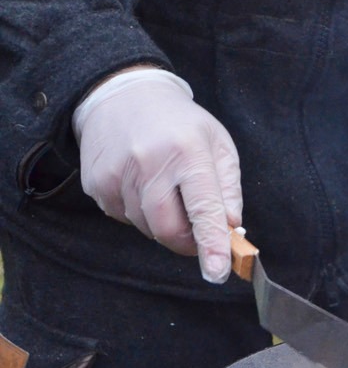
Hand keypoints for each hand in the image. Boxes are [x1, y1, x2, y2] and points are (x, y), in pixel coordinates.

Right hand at [73, 68, 241, 283]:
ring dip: (162, 222)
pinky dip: (139, 212)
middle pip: (169, 230)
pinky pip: (124, 218)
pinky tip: (141, 184)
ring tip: (164, 187)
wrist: (123, 94)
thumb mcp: (218, 145)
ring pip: (147, 228)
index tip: (218, 273)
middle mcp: (149, 163)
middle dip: (187, 240)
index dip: (212, 244)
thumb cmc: (180, 124)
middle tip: (195, 228)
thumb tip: (231, 228)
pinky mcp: (96, 184)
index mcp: (187, 153)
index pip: (203, 209)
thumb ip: (229, 190)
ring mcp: (117, 174)